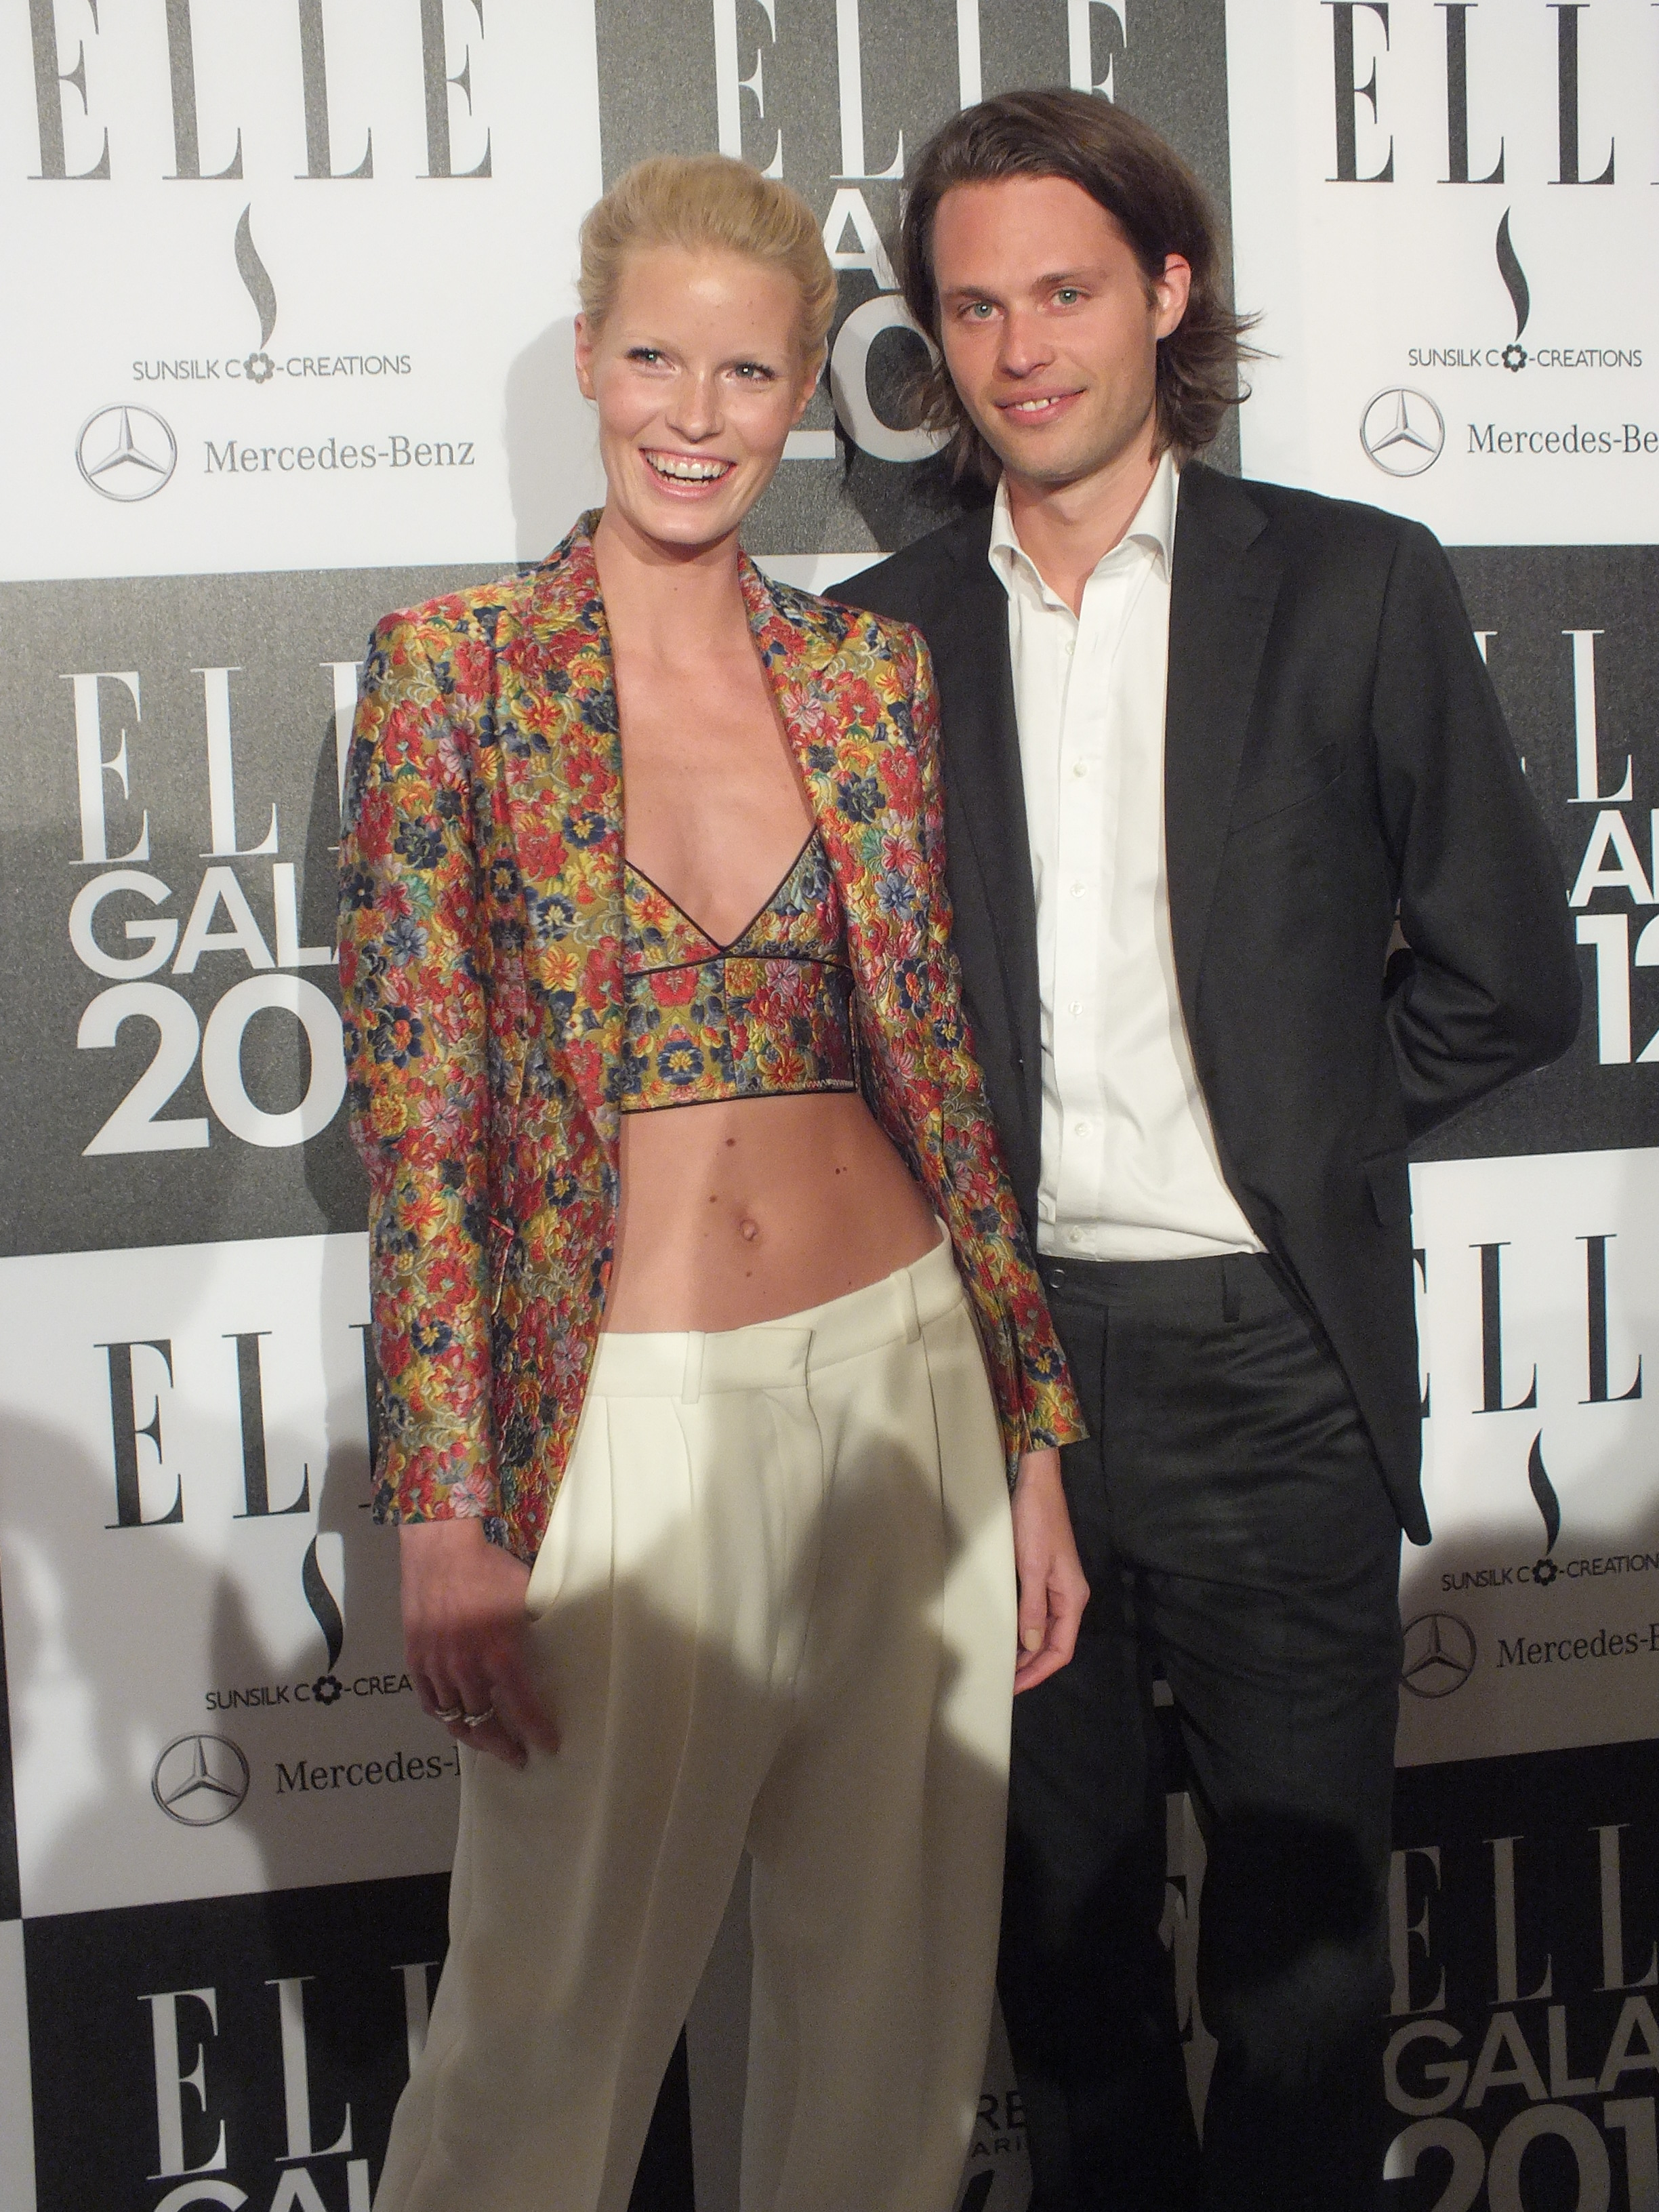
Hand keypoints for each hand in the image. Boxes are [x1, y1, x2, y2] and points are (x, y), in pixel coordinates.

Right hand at [400, 1519, 561, 1767]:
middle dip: (503, 1745)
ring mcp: (436, 1664)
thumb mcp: (525, 1596)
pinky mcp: (414, 1658)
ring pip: (454, 1718)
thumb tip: (557, 1640)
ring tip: (488, 1745)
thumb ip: (536, 1625)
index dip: (536, 1731)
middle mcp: (466, 1666)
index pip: (522, 1705)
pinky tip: (455, 1721)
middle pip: (484, 1722)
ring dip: (473, 1737)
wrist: (440, 1548)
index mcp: (500, 1651)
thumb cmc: (489, 1567)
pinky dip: (443, 1717)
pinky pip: (428, 1701)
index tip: (548, 1747)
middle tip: (516, 1757)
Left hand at [1011, 1447, 1088, 1693]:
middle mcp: (1069, 1596)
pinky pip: (1037, 1613)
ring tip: (1002, 1665)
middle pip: (1054, 1643)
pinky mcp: (1044, 1576)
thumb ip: (1033, 1607)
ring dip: (1027, 1650)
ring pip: (1045, 1630)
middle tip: (1004, 1682)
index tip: (1014, 1686)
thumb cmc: (1036, 1522)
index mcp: (1072, 1598)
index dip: (1038, 1671)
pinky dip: (1024, 1629)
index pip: (1061, 1649)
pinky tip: (1007, 1635)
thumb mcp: (1032, 1566)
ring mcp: (1057, 1586)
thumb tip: (1030, 1644)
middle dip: (1032, 1666)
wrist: (1037, 1484)